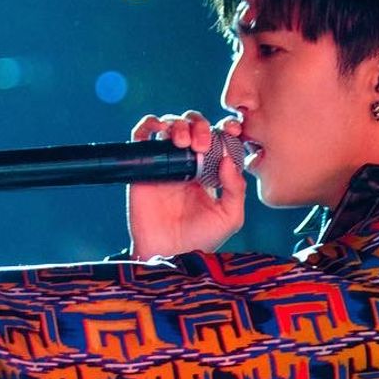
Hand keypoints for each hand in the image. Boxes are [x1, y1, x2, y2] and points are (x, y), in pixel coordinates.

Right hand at [126, 110, 245, 259]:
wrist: (169, 254)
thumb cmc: (200, 240)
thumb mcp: (230, 217)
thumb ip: (236, 188)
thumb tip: (227, 159)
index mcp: (211, 171)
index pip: (218, 139)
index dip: (224, 128)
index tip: (232, 128)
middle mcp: (188, 163)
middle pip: (194, 126)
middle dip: (200, 126)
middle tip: (201, 144)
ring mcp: (166, 163)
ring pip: (171, 125)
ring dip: (179, 124)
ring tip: (183, 142)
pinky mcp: (144, 166)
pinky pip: (142, 136)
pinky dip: (149, 124)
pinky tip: (160, 130)